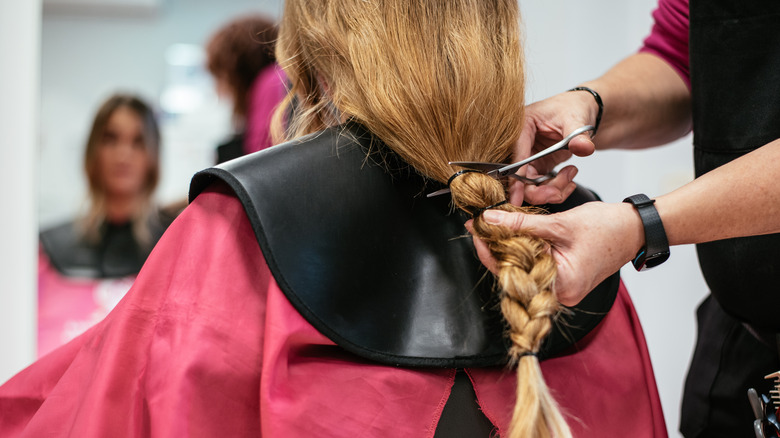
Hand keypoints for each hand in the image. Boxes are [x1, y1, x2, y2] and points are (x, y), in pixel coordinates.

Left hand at [467, 202, 641, 305]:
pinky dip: (525, 251)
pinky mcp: (564, 279)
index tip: (475, 230)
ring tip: (491, 226)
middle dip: (496, 248)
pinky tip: (512, 233)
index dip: (490, 250)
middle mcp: (561, 294)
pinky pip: (536, 267)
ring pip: (525, 269)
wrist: (635, 228)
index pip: (513, 272)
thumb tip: (489, 219)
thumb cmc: (607, 228)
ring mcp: (563, 289)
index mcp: (561, 286)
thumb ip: (521, 223)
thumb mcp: (558, 224)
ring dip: (509, 248)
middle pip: (516, 273)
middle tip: (478, 224)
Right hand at [509, 92, 599, 205]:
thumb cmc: (574, 108)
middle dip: (539, 190)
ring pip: (529, 185)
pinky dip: (555, 188)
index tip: (516, 199)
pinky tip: (569, 178)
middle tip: (559, 192)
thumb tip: (584, 148)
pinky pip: (540, 185)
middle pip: (518, 177)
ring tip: (571, 175)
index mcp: (521, 127)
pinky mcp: (537, 166)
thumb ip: (579, 136)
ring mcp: (528, 157)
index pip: (515, 157)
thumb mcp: (576, 119)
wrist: (583, 111)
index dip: (516, 179)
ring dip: (551, 189)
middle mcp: (520, 144)